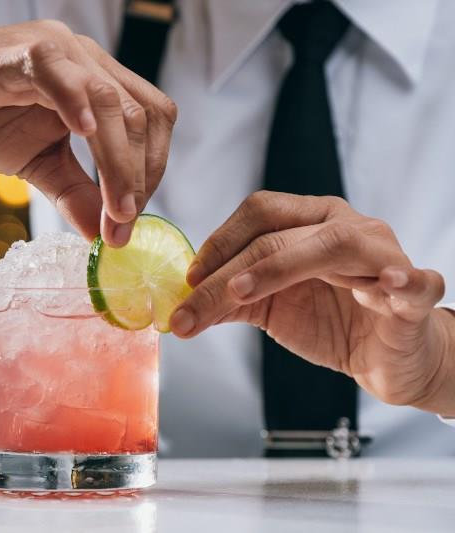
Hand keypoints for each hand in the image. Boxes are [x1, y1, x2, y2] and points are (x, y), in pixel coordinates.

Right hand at [0, 11, 176, 246]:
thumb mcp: (35, 165)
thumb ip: (74, 193)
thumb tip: (105, 236)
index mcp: (95, 83)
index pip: (149, 123)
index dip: (150, 174)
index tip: (126, 224)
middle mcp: (85, 60)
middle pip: (142, 114)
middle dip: (141, 176)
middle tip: (122, 225)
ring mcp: (56, 51)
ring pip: (112, 102)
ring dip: (119, 162)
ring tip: (113, 210)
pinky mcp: (20, 53)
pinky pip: (60, 75)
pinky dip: (78, 105)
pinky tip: (82, 138)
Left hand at [170, 191, 454, 413]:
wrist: (386, 359)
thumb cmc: (329, 321)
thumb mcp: (268, 310)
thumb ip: (228, 303)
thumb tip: (178, 312)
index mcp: (309, 222)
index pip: (259, 213)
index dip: (219, 242)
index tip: (188, 280)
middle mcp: (344, 227)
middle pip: (279, 236)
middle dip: (228, 274)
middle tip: (193, 307)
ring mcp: (383, 255)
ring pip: (332, 245)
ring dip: (281, 268)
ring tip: (243, 293)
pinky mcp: (416, 293)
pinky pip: (417, 280)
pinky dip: (404, 280)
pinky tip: (386, 284)